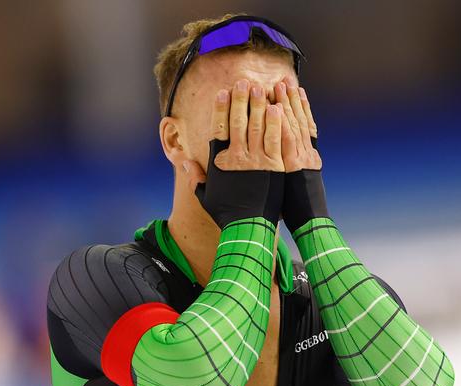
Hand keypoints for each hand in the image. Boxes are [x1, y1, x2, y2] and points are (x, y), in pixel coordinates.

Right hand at [189, 79, 285, 227]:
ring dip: (258, 105)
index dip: (221, 109)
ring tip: (260, 88)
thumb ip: (195, 177)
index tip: (222, 92)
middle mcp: (237, 157)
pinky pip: (275, 139)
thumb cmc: (227, 214)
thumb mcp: (206, 196)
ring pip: (257, 126)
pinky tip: (278, 108)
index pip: (219, 128)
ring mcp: (257, 161)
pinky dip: (276, 122)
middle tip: (243, 82)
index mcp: (220, 162)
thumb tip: (182, 161)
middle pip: (238, 121)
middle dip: (240, 99)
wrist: (248, 229)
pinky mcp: (274, 166)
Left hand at [278, 81, 328, 232]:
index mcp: (308, 157)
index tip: (296, 90)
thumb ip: (296, 169)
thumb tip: (291, 160)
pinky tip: (278, 108)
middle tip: (286, 79)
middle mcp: (306, 154)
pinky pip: (287, 140)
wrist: (311, 220)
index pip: (305, 127)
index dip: (301, 107)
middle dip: (292, 99)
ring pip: (294, 125)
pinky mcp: (292, 165)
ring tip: (281, 85)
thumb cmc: (302, 208)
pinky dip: (284, 123)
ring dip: (287, 104)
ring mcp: (300, 158)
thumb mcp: (300, 184)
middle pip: (299, 121)